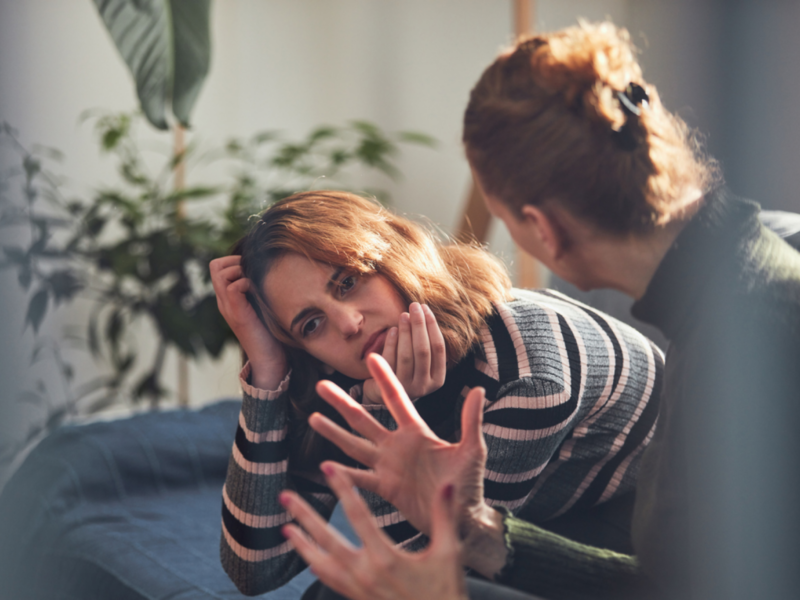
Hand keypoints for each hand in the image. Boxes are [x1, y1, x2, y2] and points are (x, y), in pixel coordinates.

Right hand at [210, 255, 286, 387]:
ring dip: (240, 271)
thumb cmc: (272, 332)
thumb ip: (259, 289)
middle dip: (235, 262)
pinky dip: (245, 283)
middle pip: (215, 266)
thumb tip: (271, 267)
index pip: (218, 266)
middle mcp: (224, 301)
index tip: (253, 271)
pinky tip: (258, 293)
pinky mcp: (238, 315)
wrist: (271, 360)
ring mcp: (228, 308)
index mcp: (228, 298)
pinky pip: (232, 287)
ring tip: (255, 284)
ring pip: (220, 273)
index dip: (234, 260)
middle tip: (253, 275)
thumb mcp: (263, 304)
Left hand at [281, 465, 467, 599]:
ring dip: (301, 543)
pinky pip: (330, 581)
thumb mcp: (448, 553)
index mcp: (385, 558)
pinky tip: (309, 561)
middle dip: (304, 515)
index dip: (342, 488)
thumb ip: (443, 517)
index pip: (357, 515)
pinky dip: (317, 567)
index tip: (326, 468)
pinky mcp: (357, 599)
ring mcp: (357, 589)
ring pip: (320, 563)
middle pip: (326, 538)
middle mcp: (365, 574)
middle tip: (285, 495)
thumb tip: (449, 485)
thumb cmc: (445, 593)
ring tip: (285, 528)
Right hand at [311, 354, 486, 539]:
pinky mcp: (385, 488)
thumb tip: (480, 389)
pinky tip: (324, 465)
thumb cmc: (468, 482)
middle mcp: (397, 445)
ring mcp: (388, 466)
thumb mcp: (472, 449)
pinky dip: (343, 474)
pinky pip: (360, 478)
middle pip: (363, 419)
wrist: (462, 518)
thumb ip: (470, 420)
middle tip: (321, 384)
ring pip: (354, 445)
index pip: (396, 399)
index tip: (371, 356)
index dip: (384, 378)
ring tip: (312, 417)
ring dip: (334, 432)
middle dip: (342, 402)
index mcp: (417, 432)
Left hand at [362, 302, 445, 404]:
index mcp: (437, 379)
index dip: (432, 326)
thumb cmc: (406, 370)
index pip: (439, 348)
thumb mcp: (421, 363)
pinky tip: (391, 330)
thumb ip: (426, 344)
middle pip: (423, 350)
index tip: (426, 308)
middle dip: (419, 325)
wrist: (383, 394)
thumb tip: (424, 312)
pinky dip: (391, 344)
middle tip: (414, 305)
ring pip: (407, 356)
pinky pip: (390, 361)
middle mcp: (424, 386)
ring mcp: (405, 388)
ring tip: (403, 315)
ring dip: (405, 332)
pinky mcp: (388, 386)